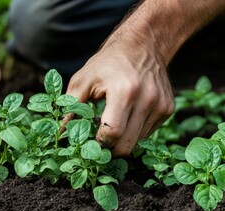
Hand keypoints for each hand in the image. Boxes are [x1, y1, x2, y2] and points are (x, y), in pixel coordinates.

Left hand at [66, 41, 174, 156]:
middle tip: (99, 141)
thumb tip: (61, 131)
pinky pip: (148, 133)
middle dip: (110, 148)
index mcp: (124, 91)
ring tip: (113, 123)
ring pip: (137, 141)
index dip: (99, 141)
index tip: (91, 138)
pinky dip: (134, 131)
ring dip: (122, 139)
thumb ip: (71, 106)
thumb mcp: (84, 79)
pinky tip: (128, 116)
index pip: (112, 132)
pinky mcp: (168, 109)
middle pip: (126, 144)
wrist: (143, 45)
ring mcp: (160, 105)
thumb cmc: (108, 63)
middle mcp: (146, 99)